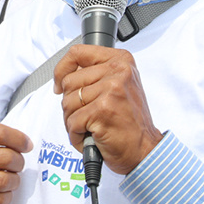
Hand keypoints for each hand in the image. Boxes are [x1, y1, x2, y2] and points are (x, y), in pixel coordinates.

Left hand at [53, 45, 161, 175]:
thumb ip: (96, 74)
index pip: (77, 53)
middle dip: (70, 104)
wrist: (144, 150)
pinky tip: (91, 137)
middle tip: (86, 116)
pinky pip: (72, 121)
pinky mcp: (103, 110)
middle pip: (69, 82)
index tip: (59, 84)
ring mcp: (110, 90)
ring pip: (67, 102)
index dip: (62, 70)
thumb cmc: (129, 122)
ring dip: (73, 121)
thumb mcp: (119, 86)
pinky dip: (76, 135)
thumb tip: (64, 73)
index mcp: (120, 61)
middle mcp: (118, 71)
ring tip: (91, 127)